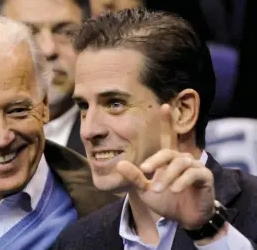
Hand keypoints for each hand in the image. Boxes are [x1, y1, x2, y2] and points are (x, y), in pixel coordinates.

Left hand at [116, 104, 214, 229]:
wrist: (183, 220)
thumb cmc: (165, 201)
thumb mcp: (145, 190)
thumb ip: (135, 177)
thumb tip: (120, 164)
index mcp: (169, 159)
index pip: (168, 138)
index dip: (167, 122)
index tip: (164, 105)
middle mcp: (183, 159)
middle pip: (168, 152)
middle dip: (155, 161)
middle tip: (144, 171)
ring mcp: (195, 167)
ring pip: (180, 163)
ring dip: (167, 176)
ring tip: (157, 189)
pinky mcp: (205, 178)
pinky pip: (194, 174)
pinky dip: (182, 181)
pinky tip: (175, 190)